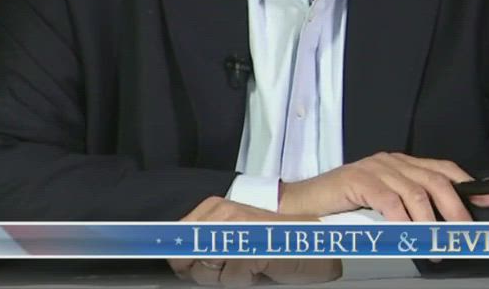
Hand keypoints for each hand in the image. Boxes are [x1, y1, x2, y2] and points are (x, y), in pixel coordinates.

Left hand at [169, 197, 341, 286]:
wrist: (312, 241)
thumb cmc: (273, 241)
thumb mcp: (233, 237)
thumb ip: (205, 245)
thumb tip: (176, 261)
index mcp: (214, 208)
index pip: (178, 236)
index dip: (177, 256)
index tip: (177, 265)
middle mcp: (222, 213)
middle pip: (187, 259)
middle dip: (203, 271)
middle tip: (228, 266)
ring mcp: (235, 228)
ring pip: (207, 272)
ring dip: (225, 277)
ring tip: (247, 264)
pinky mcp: (249, 247)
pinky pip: (230, 278)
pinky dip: (244, 279)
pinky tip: (258, 267)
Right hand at [278, 152, 488, 221]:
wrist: (304, 203)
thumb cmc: (345, 206)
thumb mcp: (385, 203)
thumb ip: (410, 205)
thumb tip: (444, 222)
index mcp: (401, 163)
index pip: (442, 168)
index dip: (467, 184)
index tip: (488, 200)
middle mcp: (391, 161)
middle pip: (435, 179)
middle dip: (455, 207)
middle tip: (463, 232)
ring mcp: (375, 168)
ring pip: (416, 192)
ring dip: (430, 222)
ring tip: (436, 244)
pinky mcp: (358, 180)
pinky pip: (389, 200)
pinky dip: (402, 219)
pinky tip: (407, 233)